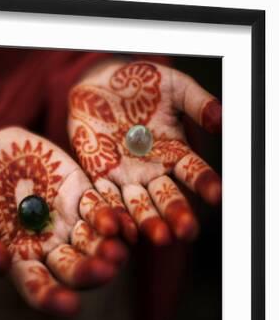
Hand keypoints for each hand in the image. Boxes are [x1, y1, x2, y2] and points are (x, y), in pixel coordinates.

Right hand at [0, 127, 126, 315]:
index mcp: (19, 259)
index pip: (37, 285)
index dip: (52, 297)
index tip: (68, 305)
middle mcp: (49, 245)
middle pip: (73, 267)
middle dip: (89, 272)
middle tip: (102, 271)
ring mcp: (67, 219)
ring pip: (93, 240)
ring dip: (107, 247)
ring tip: (115, 250)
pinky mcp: (79, 191)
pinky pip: (99, 205)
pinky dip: (110, 215)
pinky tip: (117, 222)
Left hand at [68, 59, 221, 244]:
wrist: (99, 83)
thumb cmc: (140, 84)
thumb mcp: (173, 87)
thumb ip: (196, 102)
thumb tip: (221, 119)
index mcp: (175, 152)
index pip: (194, 172)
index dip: (205, 182)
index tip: (216, 195)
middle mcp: (152, 170)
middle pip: (168, 197)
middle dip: (177, 214)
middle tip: (185, 231)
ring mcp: (125, 175)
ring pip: (138, 204)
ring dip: (148, 221)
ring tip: (158, 236)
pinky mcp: (98, 174)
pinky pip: (105, 196)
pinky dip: (113, 211)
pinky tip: (121, 227)